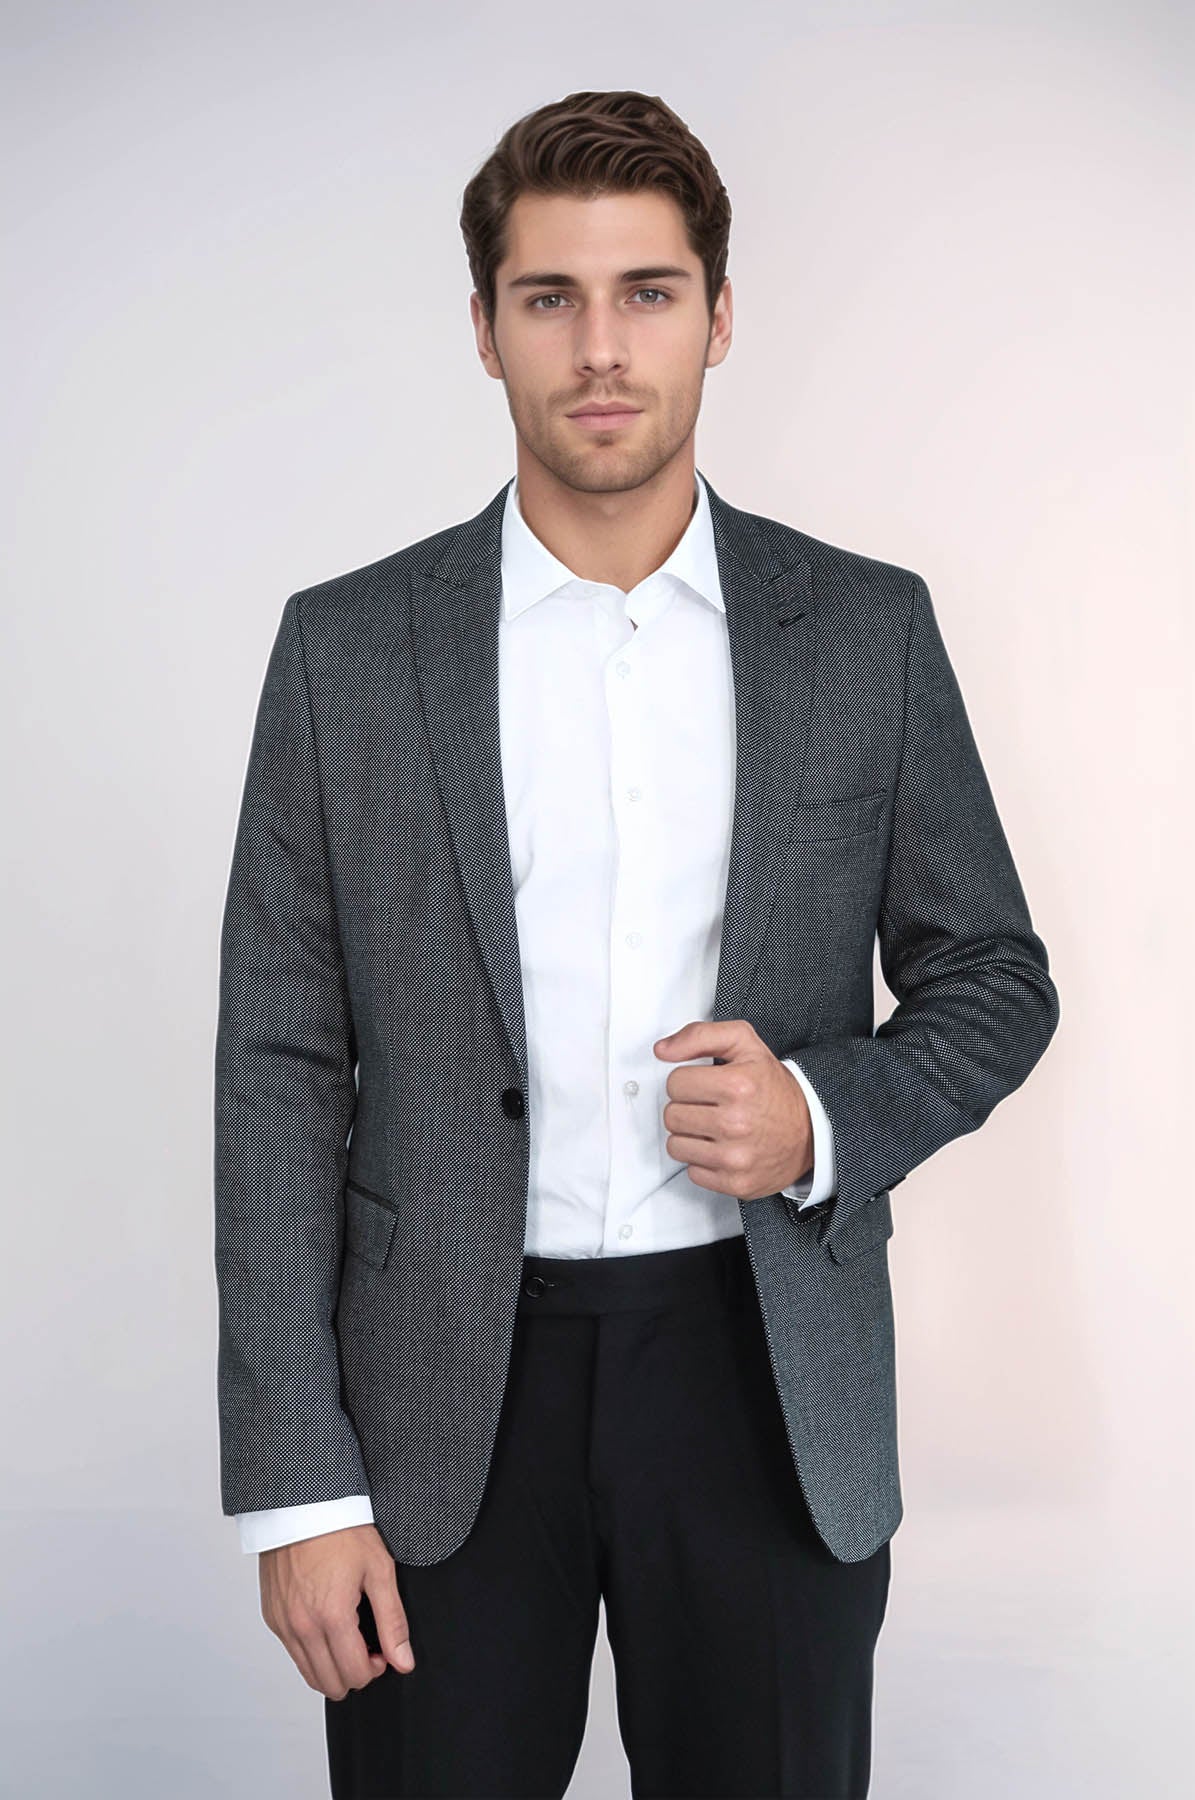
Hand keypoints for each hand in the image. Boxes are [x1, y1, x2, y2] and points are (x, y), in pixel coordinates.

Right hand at [258, 1523, 415, 1699]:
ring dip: (332, 1666)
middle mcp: (301, 1627)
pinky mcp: (272, 1617)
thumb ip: (392, 1622)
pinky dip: (311, 1651)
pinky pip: (292, 1652)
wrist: (302, 1505)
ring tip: (347, 1636)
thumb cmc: (341, 1531)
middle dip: (354, 1672)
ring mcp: (283, 1624)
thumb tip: (404, 1661)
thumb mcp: (379, 1570)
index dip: (376, 1668)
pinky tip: (326, 1624)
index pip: (355, 1675)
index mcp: (331, 1617)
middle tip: (367, 1645)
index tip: (382, 1649)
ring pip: (308, 1674)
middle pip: (330, 1684)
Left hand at [654, 1019, 812, 1200]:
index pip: (674, 1083)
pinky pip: (692, 1172)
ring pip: (675, 1146)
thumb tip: (662, 1050)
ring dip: (691, 1136)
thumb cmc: (774, 1088)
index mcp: (738, 1085)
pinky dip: (703, 1161)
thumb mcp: (744, 1044)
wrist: (812, 1130)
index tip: (706, 1085)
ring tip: (714, 1128)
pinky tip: (722, 1149)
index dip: (688, 1082)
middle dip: (687, 1108)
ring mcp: (736, 1158)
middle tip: (710, 1106)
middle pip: (672, 1115)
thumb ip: (699, 1036)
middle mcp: (737, 1123)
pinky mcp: (736, 1183)